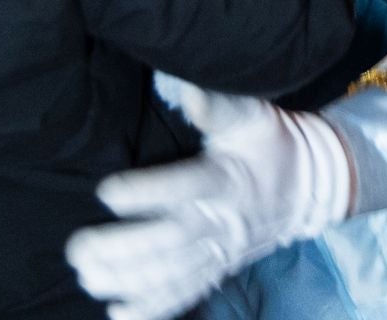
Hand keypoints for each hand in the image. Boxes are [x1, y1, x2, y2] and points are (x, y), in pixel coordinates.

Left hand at [67, 74, 353, 319]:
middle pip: (171, 241)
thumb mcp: (252, 116)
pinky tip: (118, 314)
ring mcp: (221, 251)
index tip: (107, 192)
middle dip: (123, 249)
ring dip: (128, 281)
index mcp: (226, 180)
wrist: (307, 187)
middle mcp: (222, 221)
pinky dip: (153, 309)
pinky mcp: (219, 269)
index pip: (184, 188)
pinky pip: (186, 294)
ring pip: (172, 274)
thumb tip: (186, 89)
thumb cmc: (270, 144)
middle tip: (79, 247)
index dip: (146, 193)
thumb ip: (217, 106)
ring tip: (87, 276)